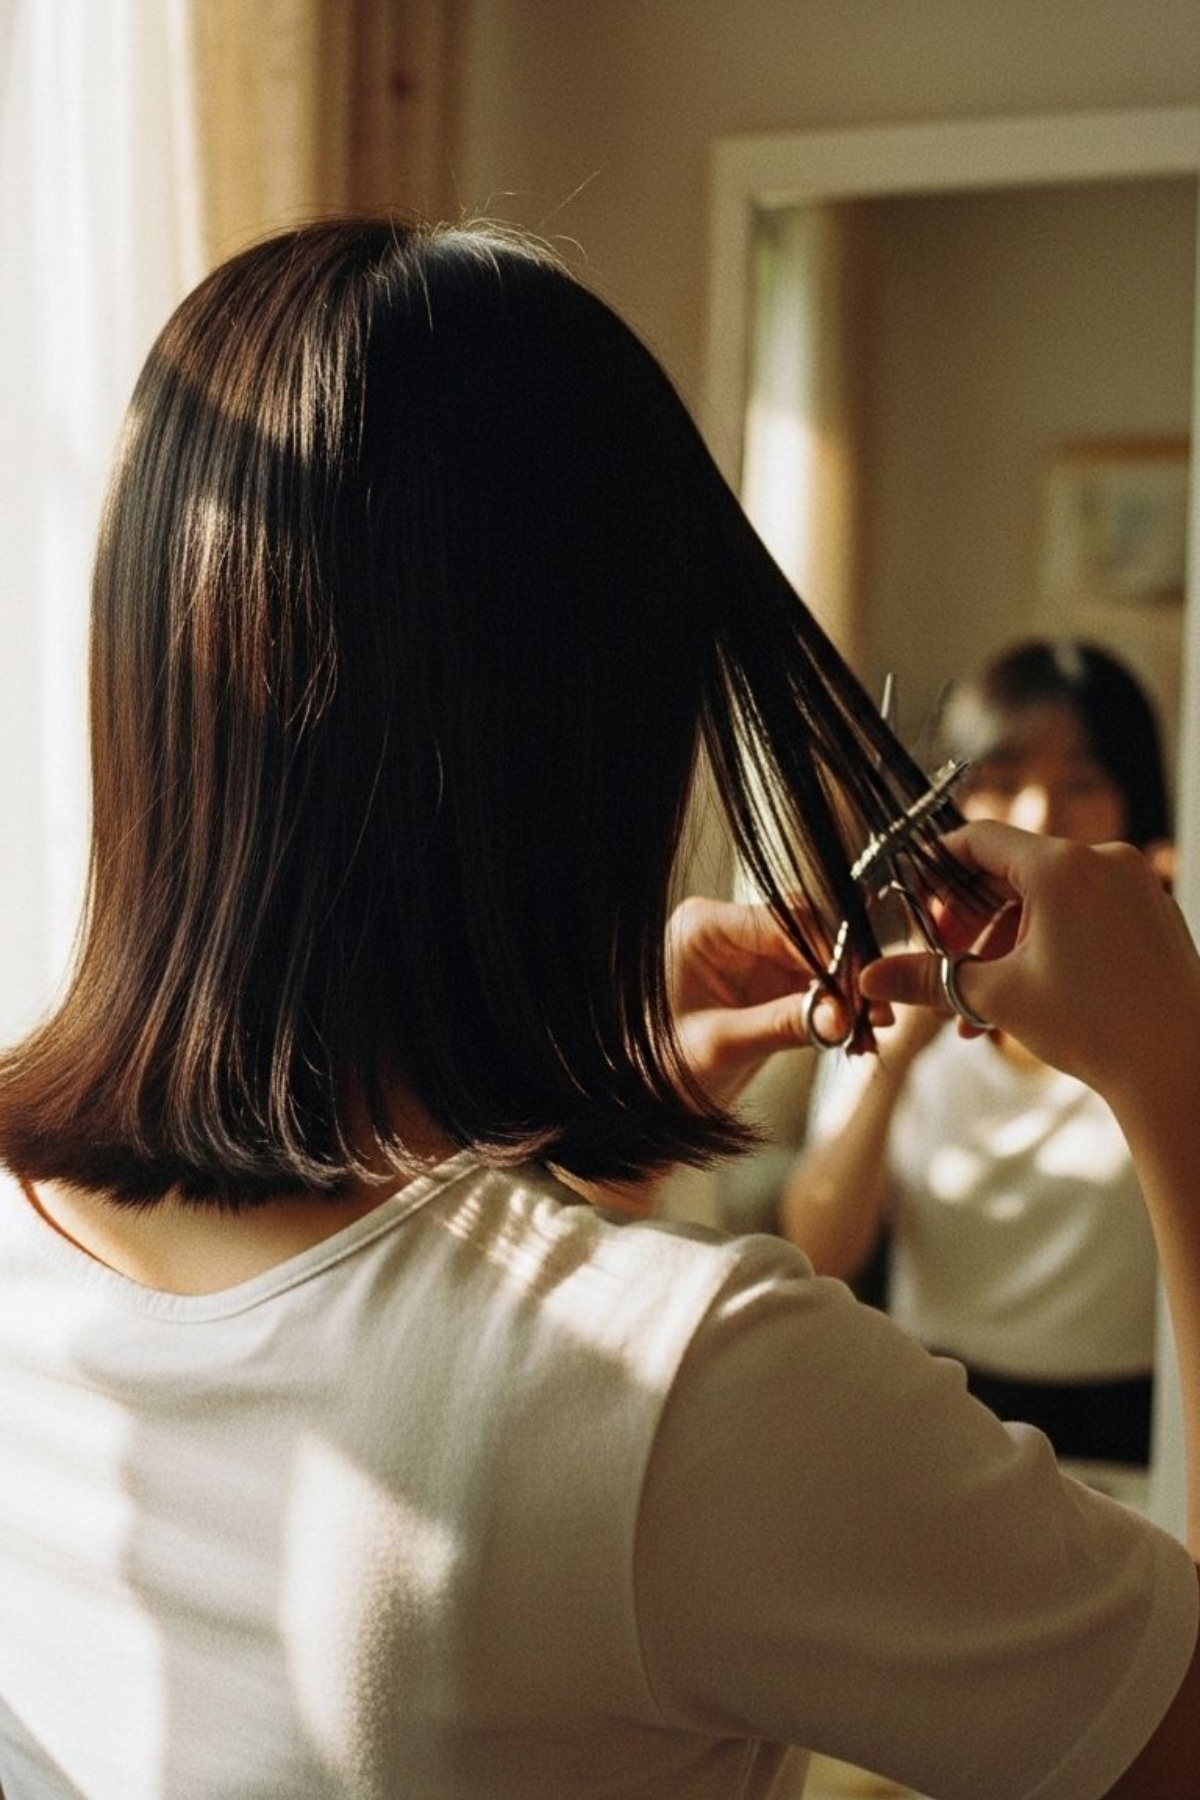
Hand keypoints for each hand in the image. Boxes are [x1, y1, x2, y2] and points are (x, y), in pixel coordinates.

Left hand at [666, 896, 870, 1106]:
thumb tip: (841, 1018)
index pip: (783, 920)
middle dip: (845, 978)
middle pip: (809, 935)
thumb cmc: (663, 1067)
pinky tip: (856, 1042)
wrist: (651, 1099)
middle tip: (875, 1016)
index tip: (855, 994)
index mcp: (704, 926)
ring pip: (822, 962)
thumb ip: (780, 1025)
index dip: (827, 954)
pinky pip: (820, 989)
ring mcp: (754, 955)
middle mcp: (731, 930)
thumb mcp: (722, 1045)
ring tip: (869, 1037)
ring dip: (849, 999)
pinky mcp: (771, 983)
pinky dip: (839, 1015)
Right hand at [859, 821, 1199, 1110]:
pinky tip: (1026, 993)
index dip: (937, 865)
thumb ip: (928, 979)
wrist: (1181, 1069)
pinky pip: (1084, 911)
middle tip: (943, 960)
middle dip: (970, 919)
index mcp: (1061, 868)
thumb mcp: (997, 998)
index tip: (915, 899)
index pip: (980, 838)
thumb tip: (870, 978)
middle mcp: (1102, 861)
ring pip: (1047, 898)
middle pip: (1012, 869)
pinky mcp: (1152, 909)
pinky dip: (1048, 941)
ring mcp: (1134, 884)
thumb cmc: (1094, 1028)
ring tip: (980, 1003)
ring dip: (1005, 942)